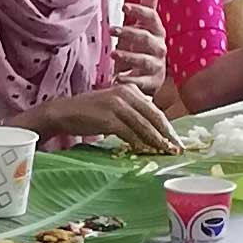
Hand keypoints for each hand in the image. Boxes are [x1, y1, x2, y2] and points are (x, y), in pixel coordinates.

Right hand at [39, 82, 185, 157]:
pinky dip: (140, 144)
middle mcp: (126, 94)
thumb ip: (132, 113)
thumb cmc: (89, 113)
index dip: (168, 127)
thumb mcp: (114, 107)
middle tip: (178, 149)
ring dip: (157, 142)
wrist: (63, 112)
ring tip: (166, 153)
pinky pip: (130, 134)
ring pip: (145, 126)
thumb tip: (151, 129)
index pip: (155, 111)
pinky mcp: (109, 118)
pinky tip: (146, 152)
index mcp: (130, 90)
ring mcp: (118, 105)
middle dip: (168, 135)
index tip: (176, 141)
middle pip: (155, 117)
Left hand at [113, 0, 171, 89]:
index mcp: (157, 32)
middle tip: (111, 30)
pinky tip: (117, 79)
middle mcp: (159, 48)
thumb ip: (146, 9)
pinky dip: (130, 80)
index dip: (140, 11)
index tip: (124, 7)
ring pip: (144, 60)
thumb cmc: (141, 49)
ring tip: (113, 54)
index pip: (152, 18)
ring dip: (128, 56)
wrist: (148, 79)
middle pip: (146, 38)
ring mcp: (157, 66)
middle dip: (129, 33)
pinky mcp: (152, 83)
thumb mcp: (142, 29)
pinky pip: (142, 82)